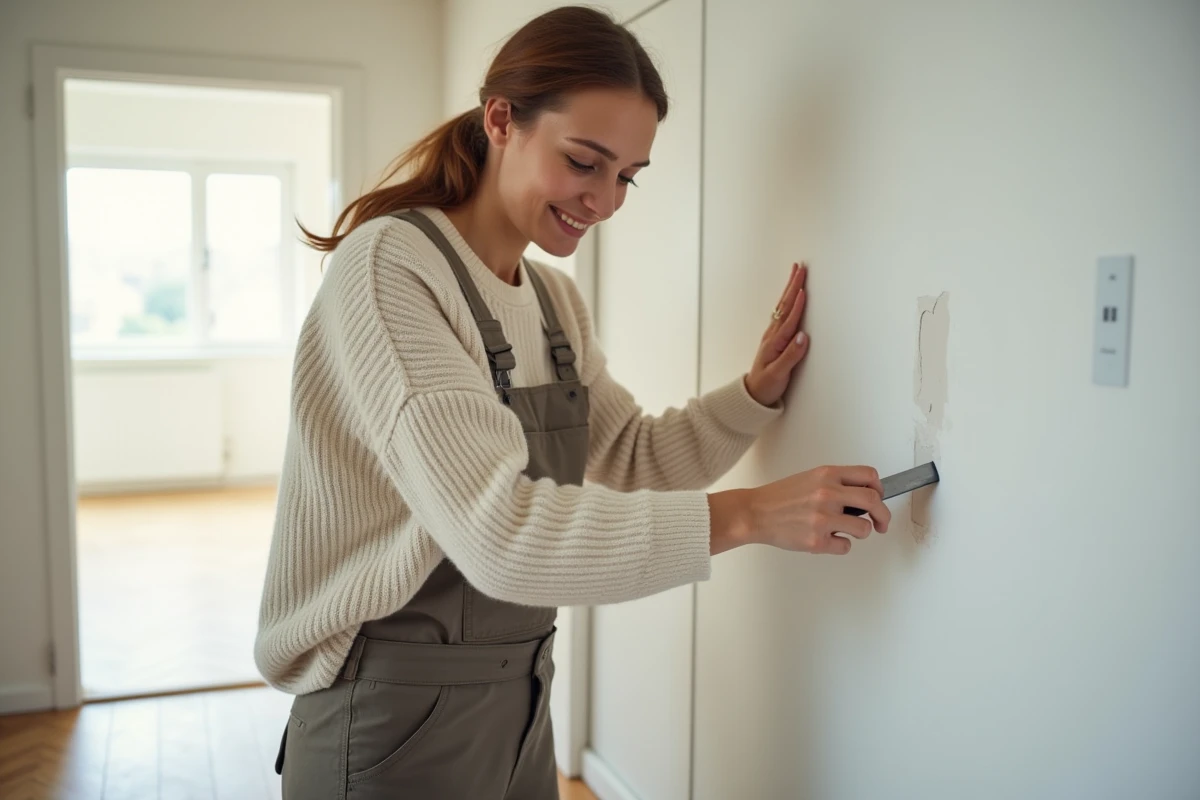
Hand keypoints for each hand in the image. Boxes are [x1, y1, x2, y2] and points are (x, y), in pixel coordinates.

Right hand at [710, 465, 890, 555]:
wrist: (755, 513)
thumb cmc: (780, 498)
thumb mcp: (810, 478)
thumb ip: (836, 483)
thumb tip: (863, 495)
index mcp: (827, 475)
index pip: (869, 476)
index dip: (880, 489)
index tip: (880, 497)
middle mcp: (827, 494)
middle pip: (874, 501)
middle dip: (883, 515)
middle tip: (882, 523)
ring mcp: (823, 518)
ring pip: (863, 528)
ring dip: (861, 532)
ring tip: (847, 530)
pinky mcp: (817, 540)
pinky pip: (845, 546)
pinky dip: (841, 545)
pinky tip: (828, 539)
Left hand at [744, 262, 809, 406]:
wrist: (753, 394)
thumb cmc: (766, 385)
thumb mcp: (779, 374)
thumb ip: (792, 356)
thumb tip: (803, 337)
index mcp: (776, 342)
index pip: (789, 319)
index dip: (797, 304)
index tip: (804, 289)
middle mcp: (773, 335)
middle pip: (785, 305)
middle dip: (793, 285)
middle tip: (800, 268)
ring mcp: (773, 335)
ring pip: (783, 306)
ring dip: (790, 288)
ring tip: (796, 272)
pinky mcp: (775, 338)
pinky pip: (783, 313)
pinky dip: (787, 300)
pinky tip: (790, 294)